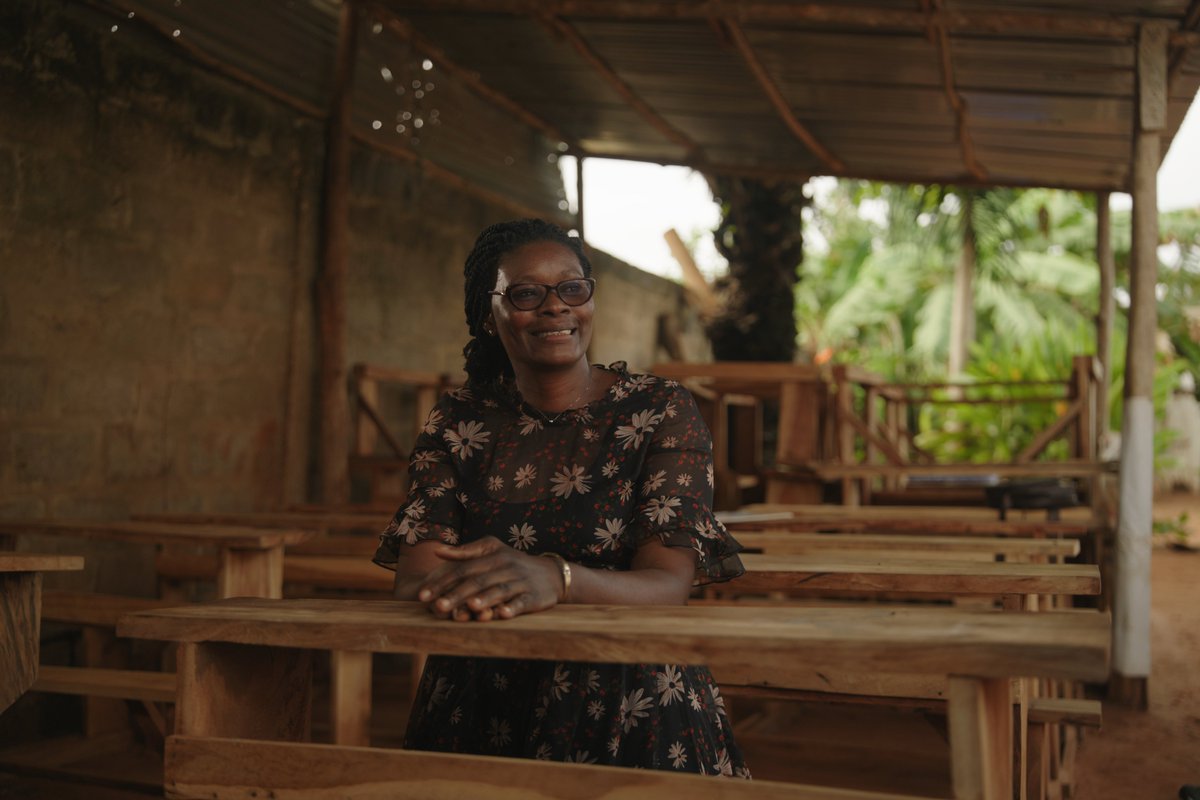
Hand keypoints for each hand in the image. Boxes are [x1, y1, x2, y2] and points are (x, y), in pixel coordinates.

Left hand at [415, 536, 564, 621]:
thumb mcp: (492, 551)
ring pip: (500, 591)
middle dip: (456, 594)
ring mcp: (520, 582)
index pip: (463, 569)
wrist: (551, 574)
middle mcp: (506, 567)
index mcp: (493, 556)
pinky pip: (522, 602)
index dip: (442, 581)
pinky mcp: (534, 597)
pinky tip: (503, 614)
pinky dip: (513, 608)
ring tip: (469, 608)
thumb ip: (465, 552)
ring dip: (484, 599)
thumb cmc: (514, 563)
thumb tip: (438, 551)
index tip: (423, 595)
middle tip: (437, 607)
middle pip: (478, 581)